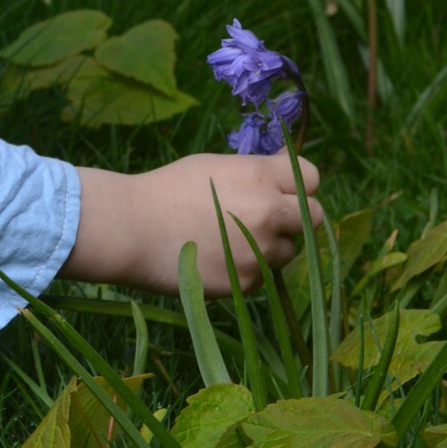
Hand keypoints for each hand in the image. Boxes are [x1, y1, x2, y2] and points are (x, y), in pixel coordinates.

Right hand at [64, 152, 323, 297]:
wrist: (131, 228)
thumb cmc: (166, 189)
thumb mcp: (214, 166)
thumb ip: (254, 171)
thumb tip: (285, 168)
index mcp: (260, 176)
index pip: (312, 178)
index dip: (298, 185)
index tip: (281, 191)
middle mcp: (269, 212)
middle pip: (314, 218)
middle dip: (295, 218)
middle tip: (267, 220)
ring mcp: (261, 250)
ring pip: (289, 250)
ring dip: (271, 246)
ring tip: (232, 242)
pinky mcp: (247, 281)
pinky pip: (262, 275)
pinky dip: (247, 270)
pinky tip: (217, 259)